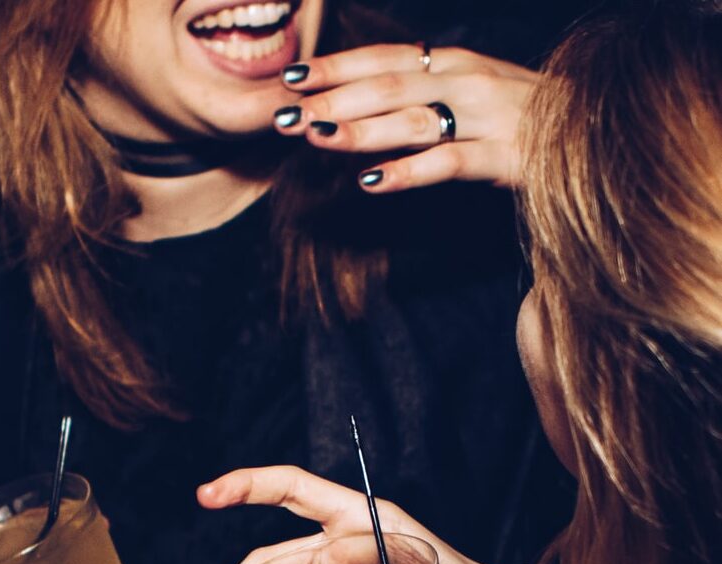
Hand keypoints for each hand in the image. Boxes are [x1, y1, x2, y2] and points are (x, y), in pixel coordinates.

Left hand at [276, 43, 537, 189]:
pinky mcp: (506, 157)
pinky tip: (369, 183)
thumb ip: (418, 95)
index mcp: (452, 62)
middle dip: (332, 100)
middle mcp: (467, 80)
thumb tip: (354, 108)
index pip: (383, 58)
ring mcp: (487, 117)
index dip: (336, 66)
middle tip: (285, 117)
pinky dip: (405, 171)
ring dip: (359, 129)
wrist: (601, 130)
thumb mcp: (468, 91)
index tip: (291, 77)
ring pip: (412, 119)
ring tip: (316, 137)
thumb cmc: (521, 115)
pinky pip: (447, 163)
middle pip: (388, 85)